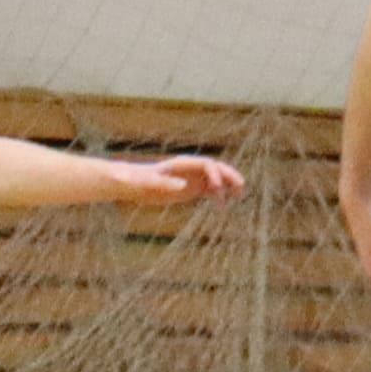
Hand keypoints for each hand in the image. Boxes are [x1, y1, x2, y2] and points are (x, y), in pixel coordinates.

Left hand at [106, 154, 244, 209]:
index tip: (217, 188)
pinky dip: (218, 196)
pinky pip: (208, 190)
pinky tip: (221, 206)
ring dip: (228, 185)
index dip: (215, 174)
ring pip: (215, 179)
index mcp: (181, 165)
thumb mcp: (147, 183)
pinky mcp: (190, 189)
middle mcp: (189, 170)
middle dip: (228, 175)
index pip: (205, 164)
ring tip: (239, 195)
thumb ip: (164, 183)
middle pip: (215, 169)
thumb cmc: (136, 181)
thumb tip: (183, 186)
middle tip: (241, 186)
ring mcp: (191, 178)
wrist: (129, 184)